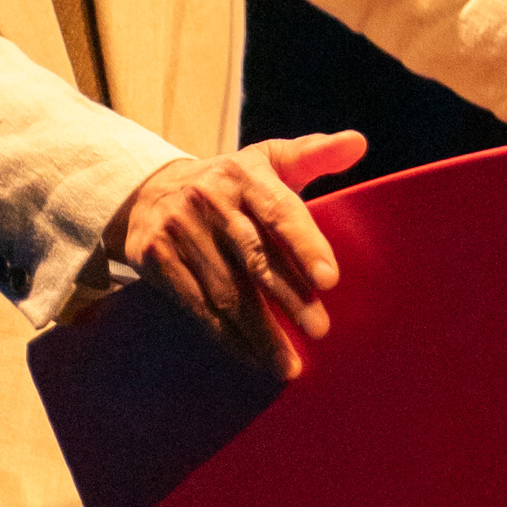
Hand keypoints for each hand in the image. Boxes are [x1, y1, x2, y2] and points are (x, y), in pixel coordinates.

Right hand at [107, 131, 366, 375]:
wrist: (148, 191)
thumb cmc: (230, 183)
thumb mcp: (268, 160)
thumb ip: (315, 154)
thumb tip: (358, 143)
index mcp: (245, 175)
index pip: (279, 212)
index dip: (305, 245)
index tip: (330, 280)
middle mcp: (209, 200)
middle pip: (255, 257)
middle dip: (289, 298)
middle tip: (320, 330)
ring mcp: (178, 230)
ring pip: (226, 290)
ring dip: (260, 332)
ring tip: (289, 363)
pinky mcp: (155, 258)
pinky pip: (197, 305)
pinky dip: (226, 336)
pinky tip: (252, 357)